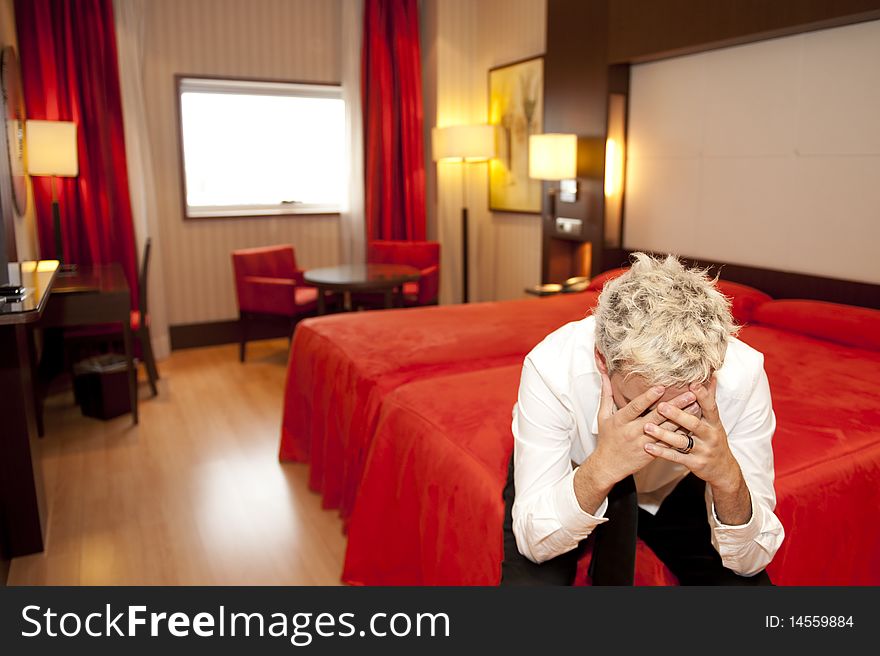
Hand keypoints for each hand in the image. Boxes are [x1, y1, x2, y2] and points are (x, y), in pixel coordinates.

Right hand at [573, 374, 698, 514]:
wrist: (608, 466)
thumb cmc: (606, 439)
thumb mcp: (603, 416)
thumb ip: (606, 395)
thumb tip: (605, 375)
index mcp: (621, 420)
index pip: (636, 407)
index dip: (648, 397)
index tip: (661, 387)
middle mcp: (633, 431)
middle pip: (656, 417)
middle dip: (674, 405)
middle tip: (690, 395)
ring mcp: (644, 443)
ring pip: (666, 430)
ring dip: (682, 418)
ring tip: (697, 407)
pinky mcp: (652, 453)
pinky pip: (669, 443)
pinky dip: (681, 434)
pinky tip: (692, 426)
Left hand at [642, 375, 741, 491]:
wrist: (723, 470)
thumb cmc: (714, 439)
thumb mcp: (715, 421)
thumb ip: (709, 399)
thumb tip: (711, 375)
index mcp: (714, 423)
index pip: (710, 407)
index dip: (702, 395)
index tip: (692, 384)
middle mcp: (710, 436)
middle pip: (693, 424)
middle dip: (677, 415)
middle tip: (661, 406)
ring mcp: (702, 451)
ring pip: (681, 441)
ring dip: (663, 434)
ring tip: (647, 427)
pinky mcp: (694, 464)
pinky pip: (676, 457)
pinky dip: (661, 452)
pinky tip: (647, 446)